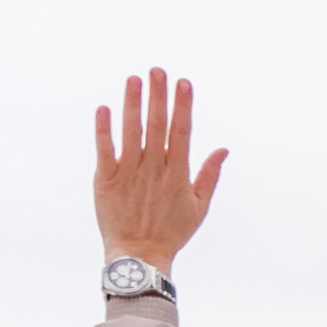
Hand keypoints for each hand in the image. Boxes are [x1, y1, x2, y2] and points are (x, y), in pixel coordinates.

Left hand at [94, 69, 226, 274]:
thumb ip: (210, 176)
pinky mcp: (106, 179)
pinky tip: (104, 108)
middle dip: (158, 96)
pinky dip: (103, 129)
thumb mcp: (199, 208)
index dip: (182, 106)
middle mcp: (154, 169)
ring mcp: (130, 172)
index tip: (184, 83)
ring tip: (134, 79)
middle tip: (157, 70)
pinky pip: (104, 149)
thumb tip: (223, 149)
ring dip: (132, 104)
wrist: (139, 256)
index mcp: (178, 174)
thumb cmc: (171, 233)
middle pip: (157, 125)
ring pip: (131, 132)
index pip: (181, 132)